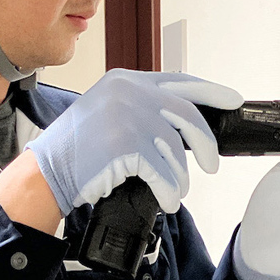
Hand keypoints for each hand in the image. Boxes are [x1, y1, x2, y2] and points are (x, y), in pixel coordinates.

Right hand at [25, 69, 243, 215]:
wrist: (46, 172)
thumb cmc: (78, 149)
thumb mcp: (109, 111)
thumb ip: (143, 107)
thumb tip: (184, 126)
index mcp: (127, 80)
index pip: (181, 80)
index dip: (211, 91)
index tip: (232, 100)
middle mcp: (129, 92)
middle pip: (187, 114)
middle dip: (206, 143)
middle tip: (211, 164)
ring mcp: (128, 116)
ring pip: (176, 148)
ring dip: (180, 175)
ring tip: (175, 189)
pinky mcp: (126, 144)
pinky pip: (163, 171)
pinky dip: (170, 190)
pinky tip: (167, 199)